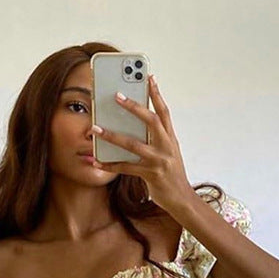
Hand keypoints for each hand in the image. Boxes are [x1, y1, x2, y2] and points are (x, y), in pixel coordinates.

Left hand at [90, 74, 194, 213]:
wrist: (183, 200)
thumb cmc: (172, 176)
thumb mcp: (169, 154)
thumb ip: (157, 140)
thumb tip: (137, 128)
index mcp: (171, 139)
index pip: (164, 112)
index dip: (157, 94)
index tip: (149, 77)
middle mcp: (167, 147)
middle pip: (151, 121)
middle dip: (134, 107)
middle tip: (117, 96)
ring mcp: (159, 161)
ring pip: (133, 144)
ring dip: (112, 136)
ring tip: (95, 129)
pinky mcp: (151, 175)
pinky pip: (126, 168)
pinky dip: (109, 165)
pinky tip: (96, 161)